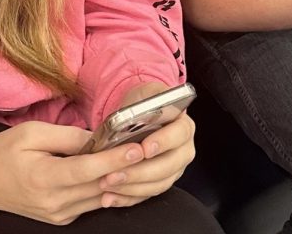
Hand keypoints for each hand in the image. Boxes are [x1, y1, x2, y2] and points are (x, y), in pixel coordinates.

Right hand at [0, 120, 146, 224]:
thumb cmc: (5, 152)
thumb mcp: (32, 133)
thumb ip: (68, 136)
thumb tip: (100, 137)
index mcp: (43, 178)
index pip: (86, 170)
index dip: (114, 160)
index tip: (137, 148)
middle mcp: (53, 202)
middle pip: (98, 185)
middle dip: (126, 168)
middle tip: (149, 147)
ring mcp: (58, 214)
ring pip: (100, 197)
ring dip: (120, 179)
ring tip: (140, 157)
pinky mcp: (62, 218)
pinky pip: (92, 203)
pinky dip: (107, 188)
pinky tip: (118, 171)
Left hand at [99, 83, 195, 203]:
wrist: (140, 114)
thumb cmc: (144, 103)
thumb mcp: (146, 93)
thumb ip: (146, 100)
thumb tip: (138, 114)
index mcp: (184, 126)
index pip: (179, 135)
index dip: (163, 142)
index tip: (144, 148)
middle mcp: (183, 150)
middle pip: (167, 166)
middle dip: (139, 172)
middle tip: (114, 173)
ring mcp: (174, 170)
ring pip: (157, 185)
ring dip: (131, 188)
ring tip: (107, 184)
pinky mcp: (160, 183)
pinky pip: (146, 196)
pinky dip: (127, 199)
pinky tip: (109, 198)